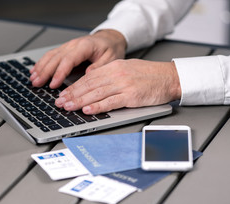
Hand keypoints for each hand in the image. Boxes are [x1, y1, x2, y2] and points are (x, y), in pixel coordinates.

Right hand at [29, 29, 126, 88]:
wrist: (110, 38)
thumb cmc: (110, 48)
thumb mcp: (111, 58)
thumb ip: (99, 66)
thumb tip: (87, 75)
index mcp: (85, 46)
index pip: (68, 60)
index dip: (59, 72)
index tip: (53, 84)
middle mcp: (74, 45)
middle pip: (55, 58)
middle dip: (45, 71)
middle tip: (37, 83)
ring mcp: (68, 46)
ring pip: (50, 56)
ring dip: (40, 67)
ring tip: (33, 79)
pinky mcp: (65, 49)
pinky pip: (51, 55)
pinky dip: (41, 63)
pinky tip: (34, 70)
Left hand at [55, 59, 181, 113]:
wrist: (169, 77)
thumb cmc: (150, 75)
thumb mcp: (127, 69)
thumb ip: (110, 75)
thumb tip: (93, 84)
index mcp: (114, 67)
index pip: (89, 77)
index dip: (74, 87)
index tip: (64, 94)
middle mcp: (116, 74)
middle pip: (89, 85)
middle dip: (72, 94)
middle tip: (59, 102)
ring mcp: (124, 85)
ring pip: (96, 93)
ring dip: (80, 101)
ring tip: (68, 107)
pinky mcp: (131, 96)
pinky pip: (111, 102)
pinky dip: (97, 106)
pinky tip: (88, 110)